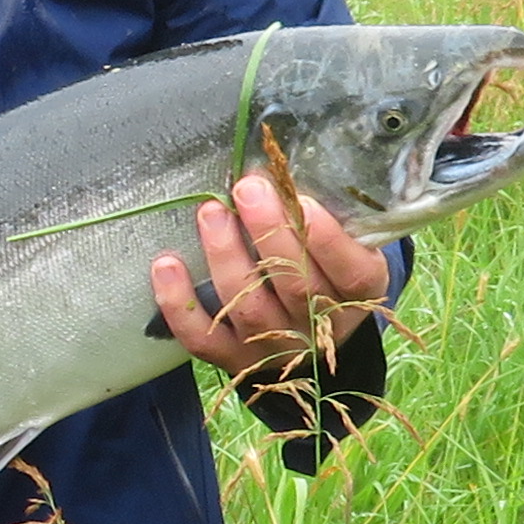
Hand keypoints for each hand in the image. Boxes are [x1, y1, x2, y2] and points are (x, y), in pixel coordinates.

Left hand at [154, 173, 389, 380]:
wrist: (310, 333)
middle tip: (247, 188)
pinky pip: (203, 339)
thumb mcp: (345, 241)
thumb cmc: (324, 266)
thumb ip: (323, 212)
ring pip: (249, 308)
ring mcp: (275, 347)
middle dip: (269, 233)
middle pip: (296, 286)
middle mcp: (320, 327)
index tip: (302, 200)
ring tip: (210, 212)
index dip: (328, 241)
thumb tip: (278, 164)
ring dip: (226, 257)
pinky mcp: (234, 359)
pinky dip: (180, 304)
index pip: (353, 274)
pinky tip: (165, 264)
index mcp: (358, 294)